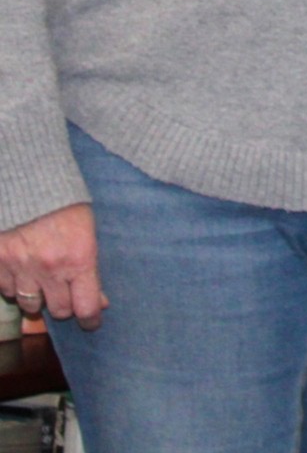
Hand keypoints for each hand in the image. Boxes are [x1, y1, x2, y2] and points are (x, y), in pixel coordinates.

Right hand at [0, 204, 104, 330]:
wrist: (28, 181)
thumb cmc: (67, 202)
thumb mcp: (90, 229)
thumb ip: (92, 265)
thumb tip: (100, 300)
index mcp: (79, 259)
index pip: (86, 307)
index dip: (90, 320)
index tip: (92, 323)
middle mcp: (49, 268)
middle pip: (58, 310)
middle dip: (64, 306)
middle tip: (66, 297)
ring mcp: (20, 267)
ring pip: (29, 304)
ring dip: (37, 297)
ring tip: (42, 283)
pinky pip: (5, 289)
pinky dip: (13, 285)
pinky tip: (21, 273)